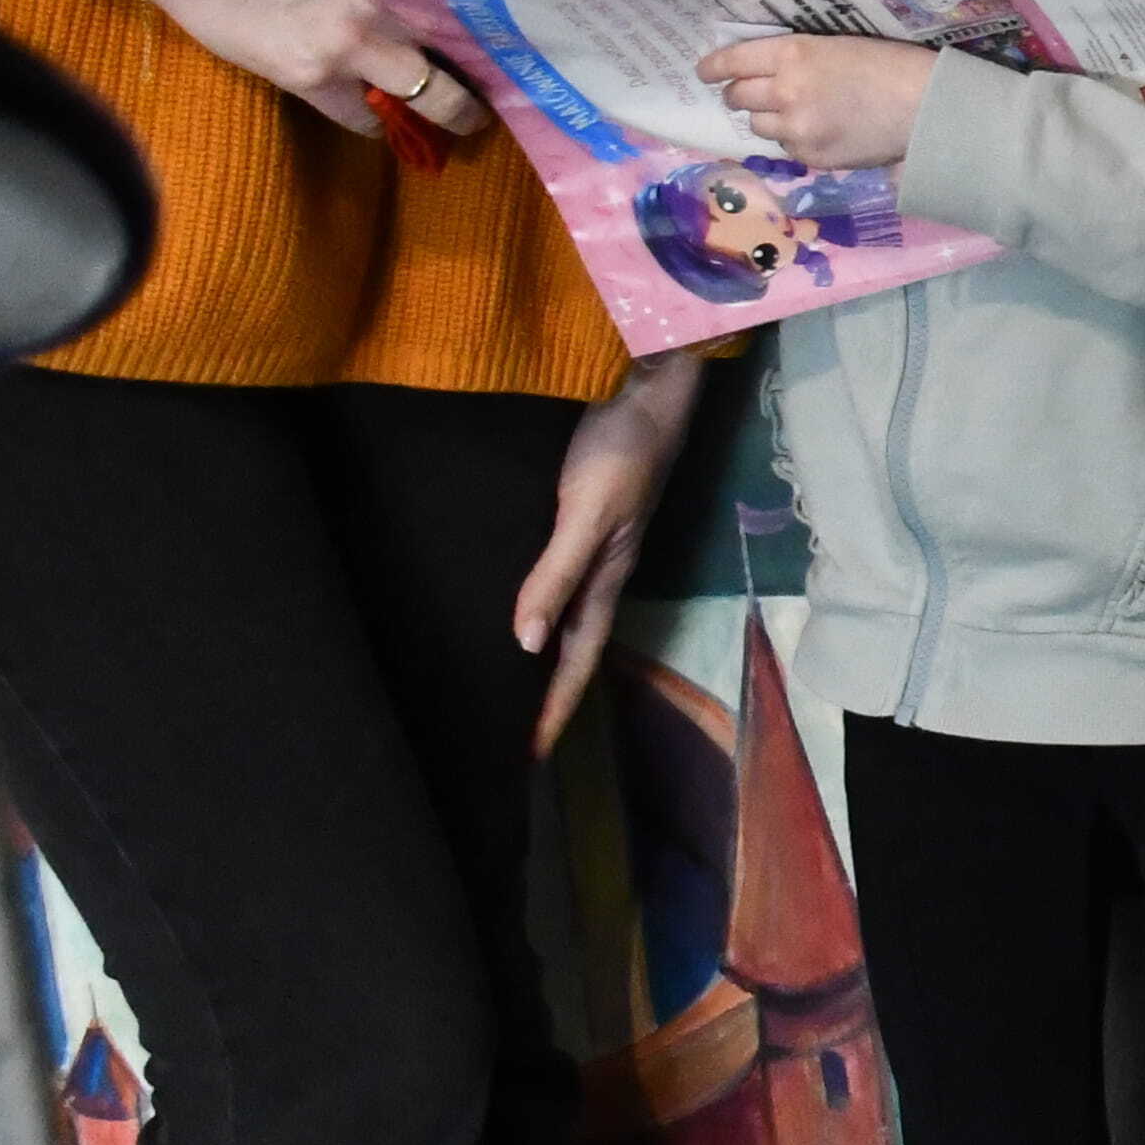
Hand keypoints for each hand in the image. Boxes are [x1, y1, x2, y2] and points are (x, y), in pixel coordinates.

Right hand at [149, 0, 489, 147]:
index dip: (495, 21)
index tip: (518, 34)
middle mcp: (379, 7)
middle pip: (459, 57)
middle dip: (484, 79)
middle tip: (498, 90)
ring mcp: (342, 48)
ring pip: (418, 98)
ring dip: (440, 109)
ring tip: (455, 115)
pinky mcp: (301, 77)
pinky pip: (354, 114)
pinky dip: (371, 117)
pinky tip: (381, 116)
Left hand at [517, 349, 708, 753]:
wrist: (647, 388)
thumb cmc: (622, 450)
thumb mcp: (589, 513)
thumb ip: (557, 573)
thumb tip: (526, 645)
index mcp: (606, 579)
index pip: (576, 661)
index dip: (555, 708)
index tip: (529, 755)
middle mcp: (598, 570)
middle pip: (569, 647)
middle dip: (544, 694)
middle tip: (505, 731)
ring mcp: (589, 544)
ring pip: (559, 615)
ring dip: (535, 653)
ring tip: (497, 679)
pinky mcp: (576, 517)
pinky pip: (548, 578)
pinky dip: (530, 604)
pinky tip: (502, 601)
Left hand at [698, 33, 934, 170]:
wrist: (926, 107)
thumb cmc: (890, 64)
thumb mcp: (836, 45)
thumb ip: (796, 58)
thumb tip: (762, 73)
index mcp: (793, 53)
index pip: (733, 61)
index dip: (713, 67)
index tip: (704, 73)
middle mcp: (785, 91)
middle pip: (737, 96)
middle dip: (739, 93)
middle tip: (748, 93)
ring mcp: (796, 128)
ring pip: (758, 125)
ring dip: (768, 118)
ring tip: (794, 113)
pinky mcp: (810, 156)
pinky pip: (786, 147)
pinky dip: (795, 139)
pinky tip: (821, 130)